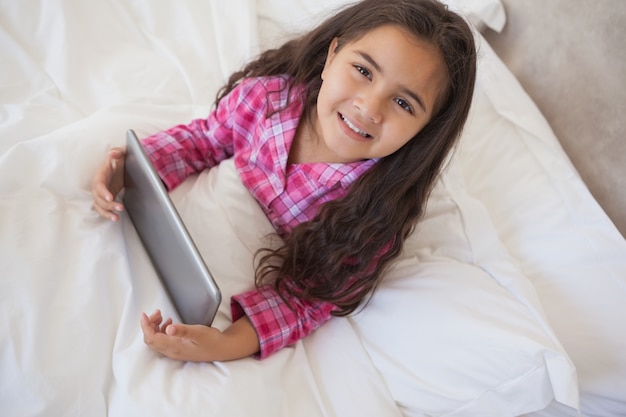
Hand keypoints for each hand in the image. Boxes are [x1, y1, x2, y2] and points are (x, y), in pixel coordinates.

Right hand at [92, 147, 125, 220]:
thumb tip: (113, 153)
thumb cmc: (120, 159)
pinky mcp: (106, 199)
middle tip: (120, 207)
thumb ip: (118, 152)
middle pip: (98, 198)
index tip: (110, 197)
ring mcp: (101, 193)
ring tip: (116, 217)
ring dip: (106, 212)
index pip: (99, 185)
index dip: (103, 192)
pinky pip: (102, 209)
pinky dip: (107, 214)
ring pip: (99, 206)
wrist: (121, 165)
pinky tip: (115, 218)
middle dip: (108, 204)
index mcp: (101, 175)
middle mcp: (98, 185)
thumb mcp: (121, 153)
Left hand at [140, 310, 259, 361]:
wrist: (222, 349)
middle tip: (157, 313)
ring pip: (156, 340)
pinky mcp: (178, 349)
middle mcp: (172, 351)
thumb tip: (168, 329)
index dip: (145, 326)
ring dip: (155, 327)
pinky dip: (161, 331)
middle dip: (149, 325)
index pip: (152, 338)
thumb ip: (183, 331)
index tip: (144, 315)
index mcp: (174, 347)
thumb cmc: (211, 341)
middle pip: (151, 340)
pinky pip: (163, 341)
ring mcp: (174, 351)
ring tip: (162, 316)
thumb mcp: (198, 332)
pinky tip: (169, 323)